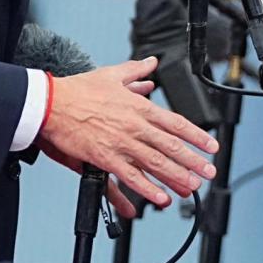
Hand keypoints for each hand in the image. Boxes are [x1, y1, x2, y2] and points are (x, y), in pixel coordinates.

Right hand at [38, 56, 217, 208]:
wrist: (51, 104)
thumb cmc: (77, 90)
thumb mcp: (110, 74)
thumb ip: (135, 71)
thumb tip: (150, 64)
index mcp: (138, 106)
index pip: (176, 123)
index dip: (197, 136)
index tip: (211, 146)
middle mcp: (134, 126)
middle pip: (171, 147)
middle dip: (193, 161)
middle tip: (208, 172)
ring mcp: (121, 144)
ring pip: (156, 164)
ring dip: (177, 177)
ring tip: (192, 187)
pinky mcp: (105, 158)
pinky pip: (130, 177)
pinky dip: (147, 189)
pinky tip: (160, 197)